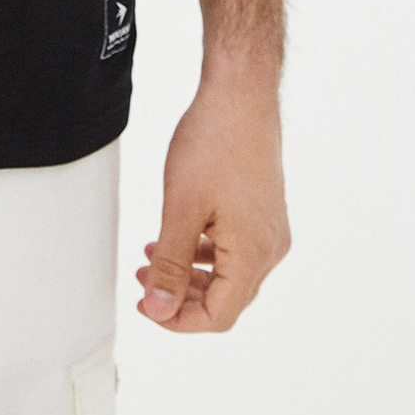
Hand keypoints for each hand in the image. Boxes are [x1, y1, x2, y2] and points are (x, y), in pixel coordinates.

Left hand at [137, 69, 289, 331]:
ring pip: (229, 273)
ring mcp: (270, 229)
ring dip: (189, 274)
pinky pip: (234, 248)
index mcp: (254, 254)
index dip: (179, 320)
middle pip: (226, 298)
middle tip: (143, 284)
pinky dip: (203, 251)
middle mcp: (270, 248)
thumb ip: (170, 265)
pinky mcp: (263, 212)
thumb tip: (159, 310)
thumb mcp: (180, 208)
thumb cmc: (214, 142)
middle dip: (181, 297)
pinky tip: (175, 239)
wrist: (240, 95)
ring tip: (151, 260)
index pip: (220, 315)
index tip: (146, 306)